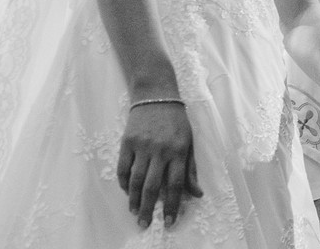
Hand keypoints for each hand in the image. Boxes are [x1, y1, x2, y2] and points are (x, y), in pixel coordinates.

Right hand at [116, 102, 203, 228]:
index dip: (172, 205)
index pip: (175, 184)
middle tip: (145, 224)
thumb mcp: (189, 142)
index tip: (169, 221)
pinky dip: (123, 183)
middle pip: (152, 186)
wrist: (156, 95)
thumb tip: (197, 194)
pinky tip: (126, 192)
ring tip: (134, 212)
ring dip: (134, 200)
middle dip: (148, 209)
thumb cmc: (176, 121)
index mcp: (178, 151)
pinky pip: (122, 168)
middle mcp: (160, 150)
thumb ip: (190, 169)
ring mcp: (142, 146)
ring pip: (135, 180)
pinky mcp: (127, 142)